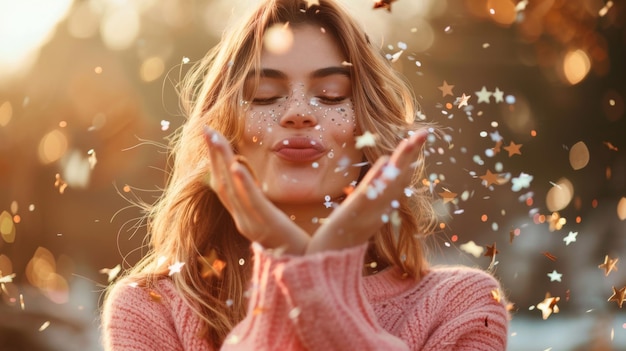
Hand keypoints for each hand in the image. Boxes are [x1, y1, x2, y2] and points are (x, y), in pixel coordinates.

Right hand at [203, 126, 308, 253]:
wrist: (304, 272)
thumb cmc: (292, 246)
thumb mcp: (273, 220)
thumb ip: (262, 203)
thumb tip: (256, 184)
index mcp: (242, 216)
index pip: (222, 184)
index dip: (214, 161)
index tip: (211, 135)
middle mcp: (241, 219)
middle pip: (221, 182)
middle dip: (213, 154)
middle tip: (204, 128)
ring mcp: (251, 223)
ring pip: (231, 188)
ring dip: (221, 160)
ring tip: (215, 137)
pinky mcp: (266, 224)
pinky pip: (251, 201)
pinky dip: (242, 182)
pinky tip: (236, 165)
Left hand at [306, 129, 427, 253]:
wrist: (333, 256)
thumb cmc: (346, 231)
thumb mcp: (362, 203)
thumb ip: (375, 185)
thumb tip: (384, 162)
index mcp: (383, 200)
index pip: (401, 174)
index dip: (410, 155)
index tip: (419, 136)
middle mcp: (382, 204)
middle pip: (401, 174)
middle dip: (411, 153)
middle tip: (424, 132)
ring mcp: (371, 208)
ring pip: (390, 181)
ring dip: (401, 161)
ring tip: (411, 141)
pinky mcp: (357, 212)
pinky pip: (371, 194)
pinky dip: (380, 181)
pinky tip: (386, 165)